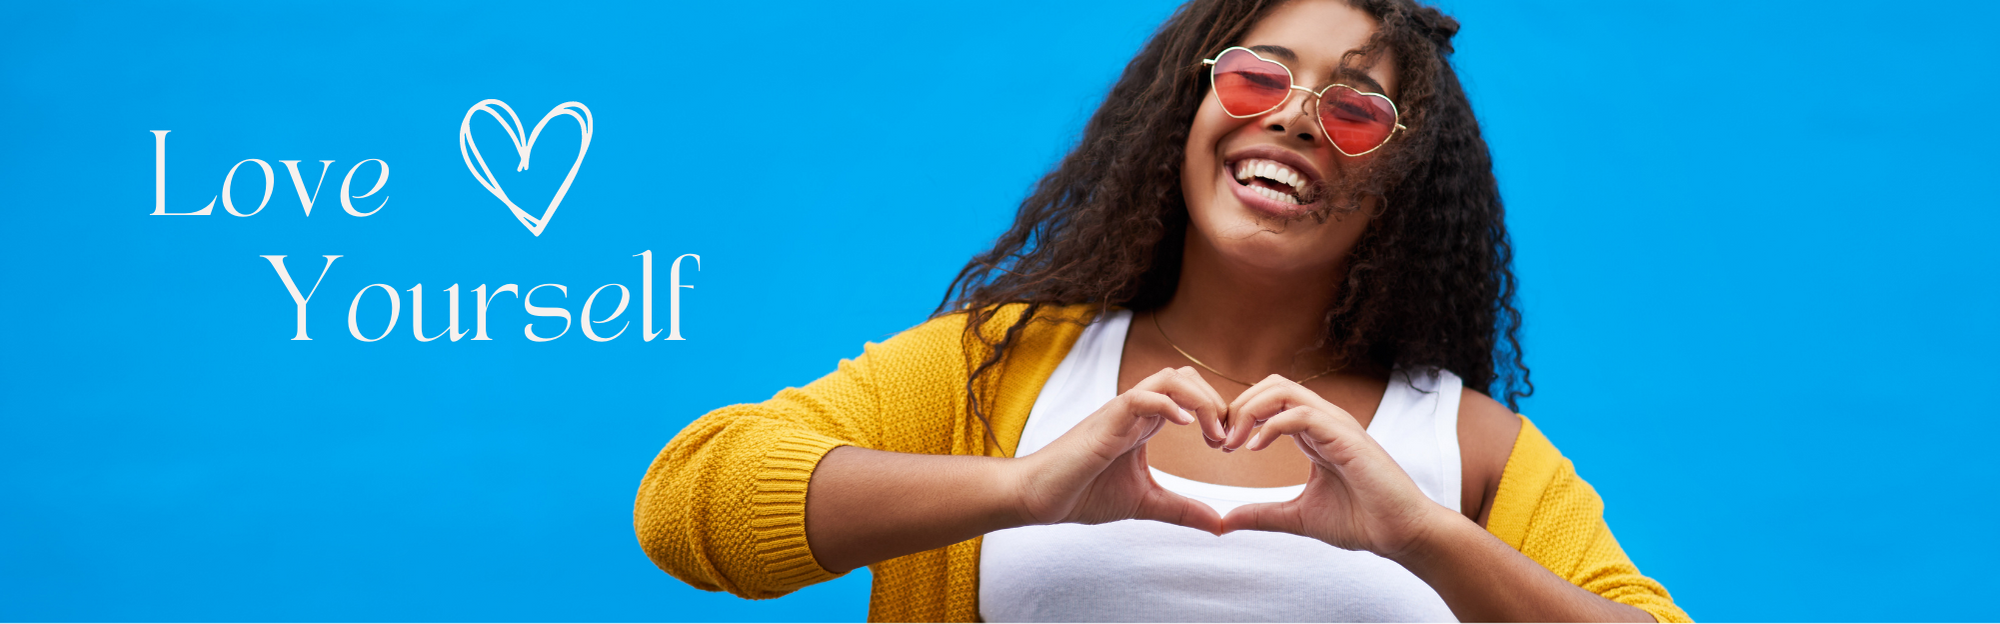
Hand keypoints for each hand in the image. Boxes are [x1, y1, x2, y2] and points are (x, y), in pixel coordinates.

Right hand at [1009, 367, 1226, 533]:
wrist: (1038, 497)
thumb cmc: (1082, 494)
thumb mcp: (1146, 504)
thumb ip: (1182, 510)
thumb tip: (1219, 525)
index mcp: (1144, 423)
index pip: (1189, 394)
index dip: (1216, 412)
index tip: (1227, 444)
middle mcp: (1135, 410)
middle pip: (1185, 377)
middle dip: (1215, 401)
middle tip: (1226, 439)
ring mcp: (1120, 412)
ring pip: (1169, 378)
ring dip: (1200, 400)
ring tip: (1212, 433)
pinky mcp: (1106, 421)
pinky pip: (1141, 397)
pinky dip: (1169, 404)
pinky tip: (1185, 426)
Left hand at [1218, 375, 1450, 557]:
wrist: (1401, 534)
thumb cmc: (1360, 521)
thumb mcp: (1297, 517)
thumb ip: (1262, 515)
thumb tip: (1224, 522)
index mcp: (1314, 432)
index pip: (1270, 401)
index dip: (1239, 416)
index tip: (1220, 446)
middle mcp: (1324, 421)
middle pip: (1272, 385)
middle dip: (1238, 406)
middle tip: (1219, 441)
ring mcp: (1336, 424)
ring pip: (1283, 390)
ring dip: (1249, 411)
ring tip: (1232, 444)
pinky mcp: (1345, 436)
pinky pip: (1302, 413)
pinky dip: (1271, 425)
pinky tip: (1255, 448)